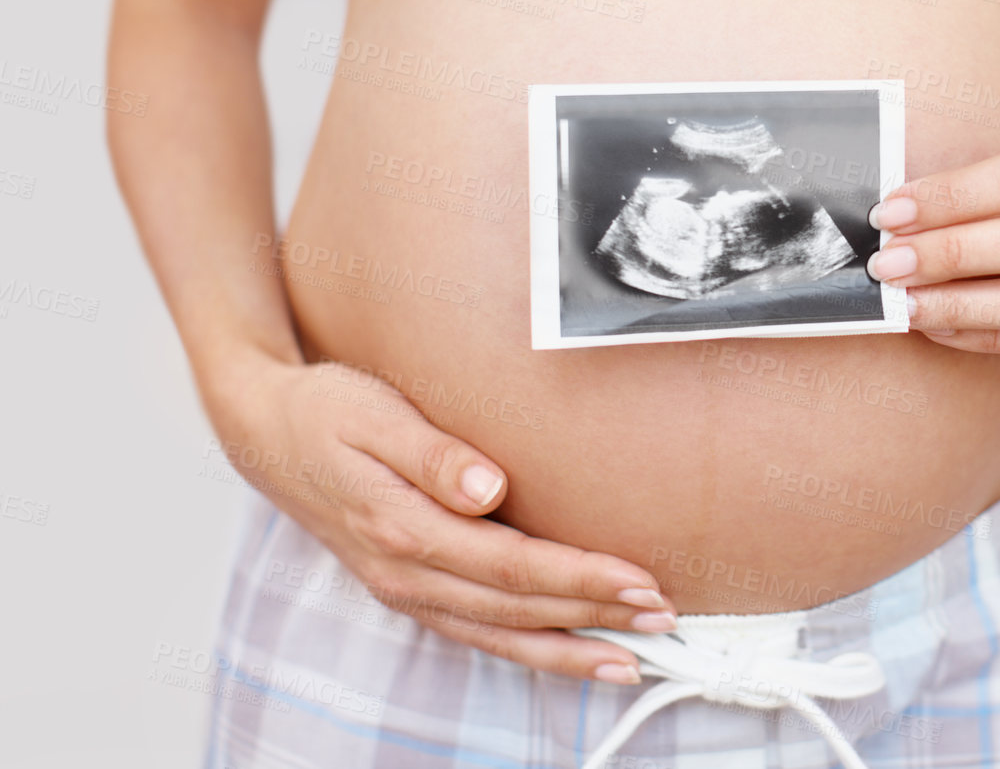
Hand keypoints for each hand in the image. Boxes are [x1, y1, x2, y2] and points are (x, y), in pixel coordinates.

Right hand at [208, 350, 670, 683]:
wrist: (266, 431)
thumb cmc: (325, 411)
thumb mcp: (374, 414)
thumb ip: (434, 453)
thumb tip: (489, 488)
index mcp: (401, 527)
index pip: (512, 565)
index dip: (580, 578)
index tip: (638, 580)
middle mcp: (404, 571)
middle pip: (517, 608)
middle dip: (595, 616)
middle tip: (664, 617)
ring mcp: (405, 588)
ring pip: (499, 635)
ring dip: (569, 649)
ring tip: (634, 657)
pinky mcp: (410, 588)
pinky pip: (478, 633)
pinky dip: (529, 649)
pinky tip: (571, 652)